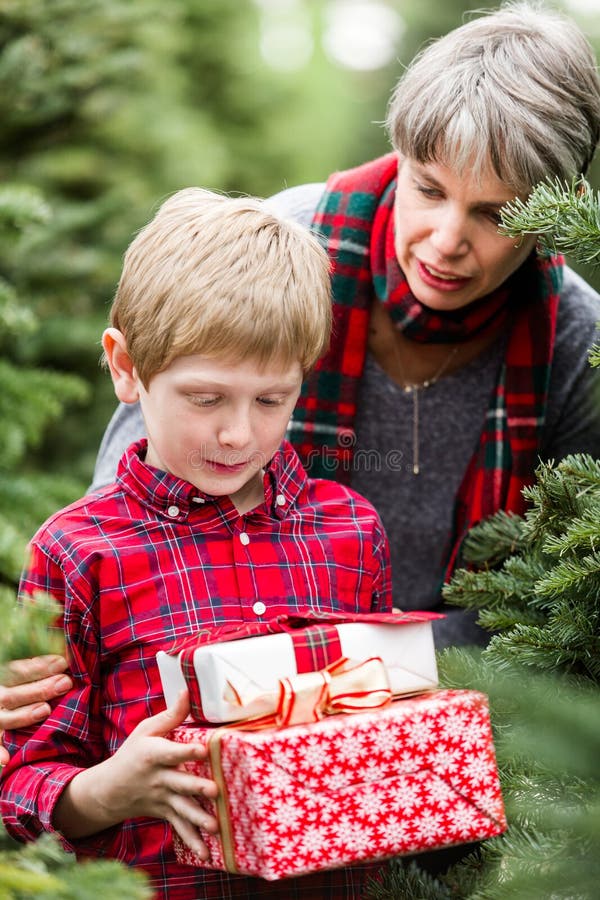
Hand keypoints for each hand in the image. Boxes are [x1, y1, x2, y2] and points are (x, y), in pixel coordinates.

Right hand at [0, 655, 71, 764]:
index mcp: (2, 675)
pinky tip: (7, 759)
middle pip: (12, 694)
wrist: (5, 702)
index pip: (16, 669)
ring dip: (23, 715)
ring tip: (45, 710)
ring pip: (4, 719)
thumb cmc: (21, 682)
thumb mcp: (21, 668)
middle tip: (65, 683)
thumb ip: (37, 659)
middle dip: (39, 689)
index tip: (63, 662)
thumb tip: (64, 647)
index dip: (39, 666)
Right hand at [55, 690, 218, 857]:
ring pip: (181, 809)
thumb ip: (171, 714)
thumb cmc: (133, 753)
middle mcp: (157, 778)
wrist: (110, 788)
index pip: (172, 752)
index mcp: (153, 754)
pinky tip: (207, 853)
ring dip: (198, 819)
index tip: (204, 750)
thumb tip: (188, 690)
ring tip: (215, 826)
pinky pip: (179, 827)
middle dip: (197, 788)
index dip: (187, 750)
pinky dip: (192, 840)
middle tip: (215, 791)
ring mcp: (161, 798)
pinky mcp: (164, 812)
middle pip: (179, 783)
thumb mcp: (146, 730)